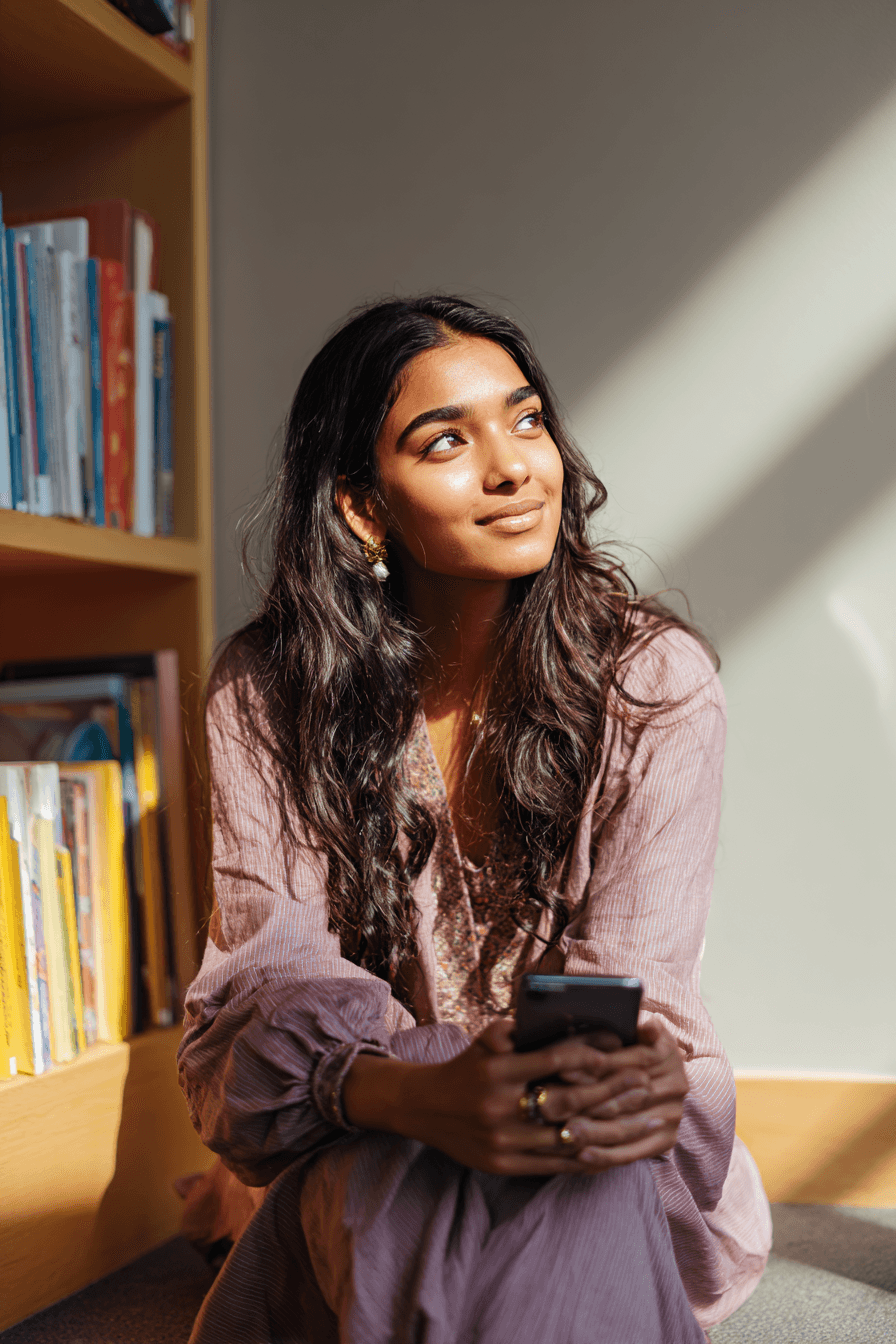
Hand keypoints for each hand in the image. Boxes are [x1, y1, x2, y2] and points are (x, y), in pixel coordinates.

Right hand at [342, 1019, 676, 1176]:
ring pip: (567, 1136)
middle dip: (612, 1090)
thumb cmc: (467, 1067)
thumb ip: (522, 1030)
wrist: (423, 1108)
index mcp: (497, 1071)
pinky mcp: (503, 1166)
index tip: (619, 1046)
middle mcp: (500, 1107)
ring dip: (612, 1128)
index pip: (553, 1059)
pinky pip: (555, 1165)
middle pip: (568, 1099)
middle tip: (644, 1081)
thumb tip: (571, 1020)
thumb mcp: (486, 1040)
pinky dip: (588, 1157)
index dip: (589, 1052)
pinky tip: (615, 1150)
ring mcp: (502, 1140)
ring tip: (643, 1119)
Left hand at [537, 1018, 688, 1168]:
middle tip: (551, 1106)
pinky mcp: (666, 1139)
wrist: (662, 1073)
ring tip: (564, 1133)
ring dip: (593, 1133)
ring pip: (627, 1127)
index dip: (595, 1065)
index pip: (629, 1060)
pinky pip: (633, 1152)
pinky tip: (582, 1156)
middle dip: (586, 1102)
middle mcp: (676, 1085)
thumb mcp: (634, 1025)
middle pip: (625, 1097)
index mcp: (667, 1051)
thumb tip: (648, 1025)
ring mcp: (673, 1115)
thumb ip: (632, 1024)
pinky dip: (606, 1156)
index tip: (561, 1069)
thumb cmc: (633, 1042)